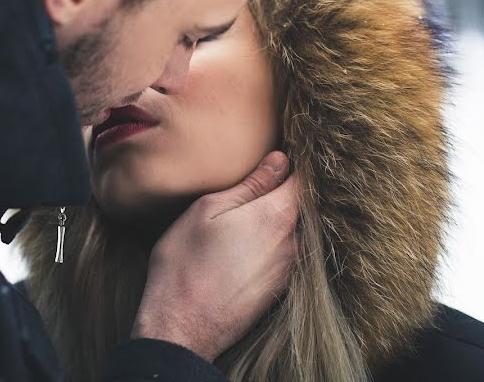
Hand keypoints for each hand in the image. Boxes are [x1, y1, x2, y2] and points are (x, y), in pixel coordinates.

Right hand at [131, 151, 297, 361]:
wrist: (182, 328)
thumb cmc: (186, 264)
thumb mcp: (208, 210)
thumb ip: (250, 184)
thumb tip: (280, 160)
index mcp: (277, 216)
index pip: (302, 177)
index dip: (291, 163)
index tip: (276, 154)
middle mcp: (293, 242)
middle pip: (299, 204)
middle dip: (281, 191)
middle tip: (254, 182)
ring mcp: (289, 269)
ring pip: (291, 230)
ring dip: (273, 220)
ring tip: (242, 218)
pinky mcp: (279, 289)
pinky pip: (283, 254)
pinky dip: (269, 245)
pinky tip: (242, 247)